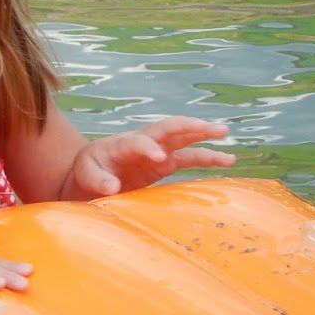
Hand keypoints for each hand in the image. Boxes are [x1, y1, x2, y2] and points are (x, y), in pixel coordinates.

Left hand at [64, 117, 234, 199]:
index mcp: (120, 143)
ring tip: (225, 132)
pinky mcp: (164, 164)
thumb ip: (97, 179)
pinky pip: (189, 158)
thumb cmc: (87, 172)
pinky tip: (228, 159)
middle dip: (188, 127)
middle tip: (210, 127)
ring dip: (203, 135)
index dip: (148, 148)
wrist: (90, 176)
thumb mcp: (86, 175)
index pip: (138, 141)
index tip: (160, 158)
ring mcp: (156, 151)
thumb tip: (111, 187)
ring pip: (183, 139)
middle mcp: (142, 142)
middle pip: (167, 129)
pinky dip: (207, 157)